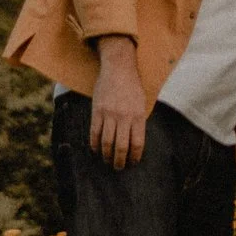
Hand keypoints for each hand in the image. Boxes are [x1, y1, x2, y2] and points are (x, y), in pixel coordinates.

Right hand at [89, 37, 148, 169]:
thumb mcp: (141, 103)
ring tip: (107, 161)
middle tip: (118, 167)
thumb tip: (135, 142)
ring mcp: (109, 114)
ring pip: (106, 143)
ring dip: (106, 155)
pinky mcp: (97, 111)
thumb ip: (138, 121)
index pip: (137, 143)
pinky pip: (94, 133)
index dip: (135, 157)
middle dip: (120, 161)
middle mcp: (124, 117)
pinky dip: (94, 144)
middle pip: (121, 147)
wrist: (118, 67)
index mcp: (138, 116)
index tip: (133, 162)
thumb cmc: (132, 86)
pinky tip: (96, 149)